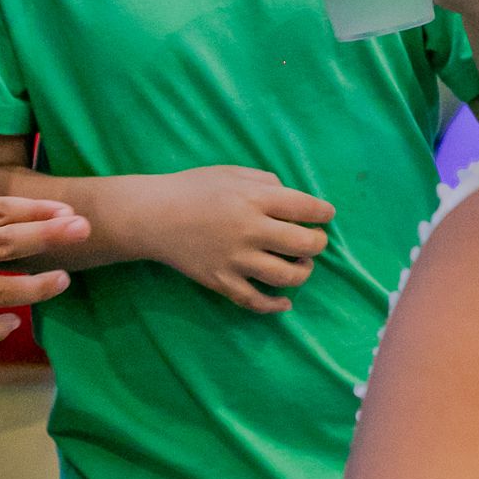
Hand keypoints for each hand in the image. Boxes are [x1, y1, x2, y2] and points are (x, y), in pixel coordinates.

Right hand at [134, 165, 334, 312]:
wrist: (153, 216)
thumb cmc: (194, 188)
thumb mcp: (233, 173)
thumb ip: (266, 182)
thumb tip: (293, 199)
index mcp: (255, 199)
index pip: (305, 208)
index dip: (323, 212)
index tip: (326, 215)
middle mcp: (250, 230)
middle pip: (303, 244)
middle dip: (318, 243)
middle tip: (315, 240)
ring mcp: (236, 260)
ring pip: (286, 276)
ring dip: (303, 272)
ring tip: (301, 264)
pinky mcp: (221, 281)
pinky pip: (255, 301)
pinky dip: (275, 305)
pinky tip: (285, 302)